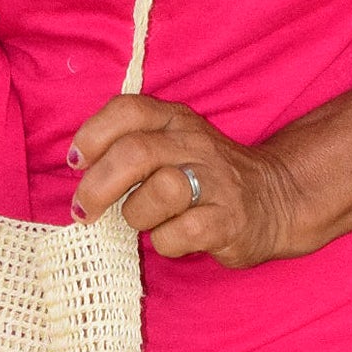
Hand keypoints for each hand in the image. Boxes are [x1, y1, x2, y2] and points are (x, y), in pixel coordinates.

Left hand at [67, 94, 306, 267]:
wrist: (275, 199)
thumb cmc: (203, 176)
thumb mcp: (172, 144)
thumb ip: (129, 145)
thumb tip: (79, 169)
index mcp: (175, 120)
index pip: (128, 109)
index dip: (93, 134)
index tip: (76, 162)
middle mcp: (195, 144)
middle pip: (135, 153)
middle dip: (98, 186)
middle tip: (85, 210)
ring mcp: (216, 181)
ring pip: (159, 191)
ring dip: (136, 214)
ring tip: (141, 222)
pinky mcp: (229, 220)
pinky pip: (181, 233)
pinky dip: (165, 242)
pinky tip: (172, 238)